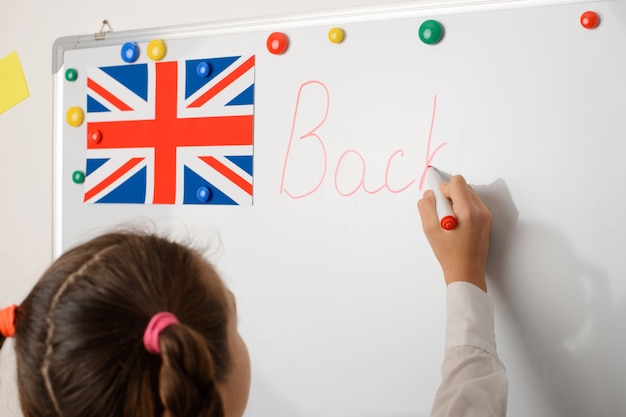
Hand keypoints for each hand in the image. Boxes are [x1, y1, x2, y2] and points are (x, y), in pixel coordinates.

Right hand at [417, 175, 491, 291]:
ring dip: (456, 201)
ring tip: (449, 220)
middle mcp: (480, 211)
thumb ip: (426, 207)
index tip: (437, 198)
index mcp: (467, 211)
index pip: (457, 182)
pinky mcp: (487, 221)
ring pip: (468, 194)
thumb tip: (429, 194)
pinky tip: (456, 224)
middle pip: (463, 186)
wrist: (467, 272)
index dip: (444, 188)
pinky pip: (473, 204)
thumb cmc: (450, 255)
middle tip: (441, 212)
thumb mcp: (430, 230)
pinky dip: (463, 208)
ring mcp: (486, 216)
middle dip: (450, 195)